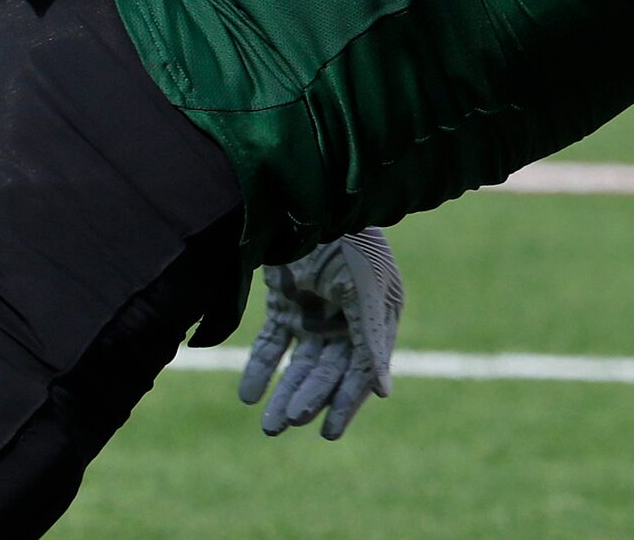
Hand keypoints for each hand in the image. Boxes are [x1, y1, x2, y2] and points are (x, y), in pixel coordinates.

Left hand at [238, 227, 404, 438]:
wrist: (308, 203)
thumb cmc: (350, 245)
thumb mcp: (366, 294)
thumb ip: (372, 343)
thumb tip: (384, 392)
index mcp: (377, 314)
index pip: (362, 367)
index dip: (346, 401)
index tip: (328, 432)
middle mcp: (347, 317)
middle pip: (328, 369)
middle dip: (309, 398)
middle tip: (286, 423)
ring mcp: (315, 310)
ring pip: (300, 363)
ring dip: (285, 392)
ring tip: (269, 427)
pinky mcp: (285, 303)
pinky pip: (273, 344)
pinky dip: (262, 369)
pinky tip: (249, 395)